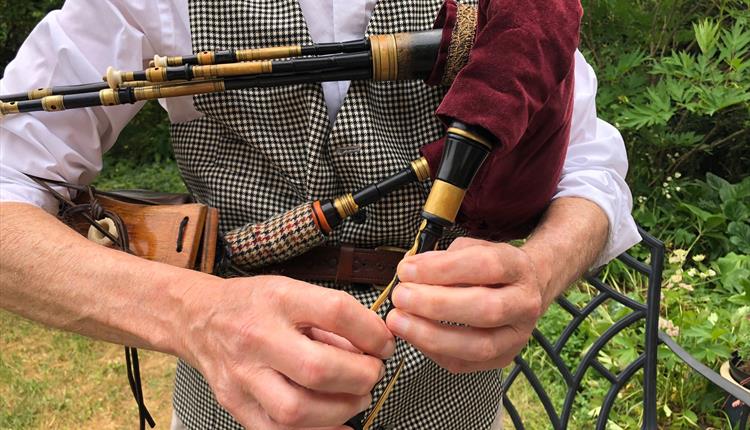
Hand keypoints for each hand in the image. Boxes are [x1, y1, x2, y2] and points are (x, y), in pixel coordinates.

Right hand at [179, 275, 394, 428]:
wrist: (199, 318)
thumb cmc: (256, 304)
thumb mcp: (294, 292)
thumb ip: (332, 320)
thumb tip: (373, 348)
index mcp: (279, 299)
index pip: (336, 312)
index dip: (371, 332)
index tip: (384, 344)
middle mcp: (257, 337)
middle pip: (318, 368)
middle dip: (360, 377)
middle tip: (372, 374)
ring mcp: (242, 375)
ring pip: (296, 410)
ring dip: (341, 409)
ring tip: (356, 398)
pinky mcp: (235, 403)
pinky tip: (338, 425)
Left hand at [386, 237, 548, 373]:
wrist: (524, 290)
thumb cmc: (490, 269)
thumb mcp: (472, 249)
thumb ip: (443, 258)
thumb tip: (410, 270)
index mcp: (518, 268)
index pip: (485, 265)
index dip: (442, 269)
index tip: (406, 270)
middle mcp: (525, 303)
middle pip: (485, 309)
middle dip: (436, 305)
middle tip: (401, 297)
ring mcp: (517, 336)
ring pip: (479, 345)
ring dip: (431, 335)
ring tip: (399, 321)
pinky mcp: (502, 359)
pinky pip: (465, 364)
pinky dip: (433, 351)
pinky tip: (413, 335)